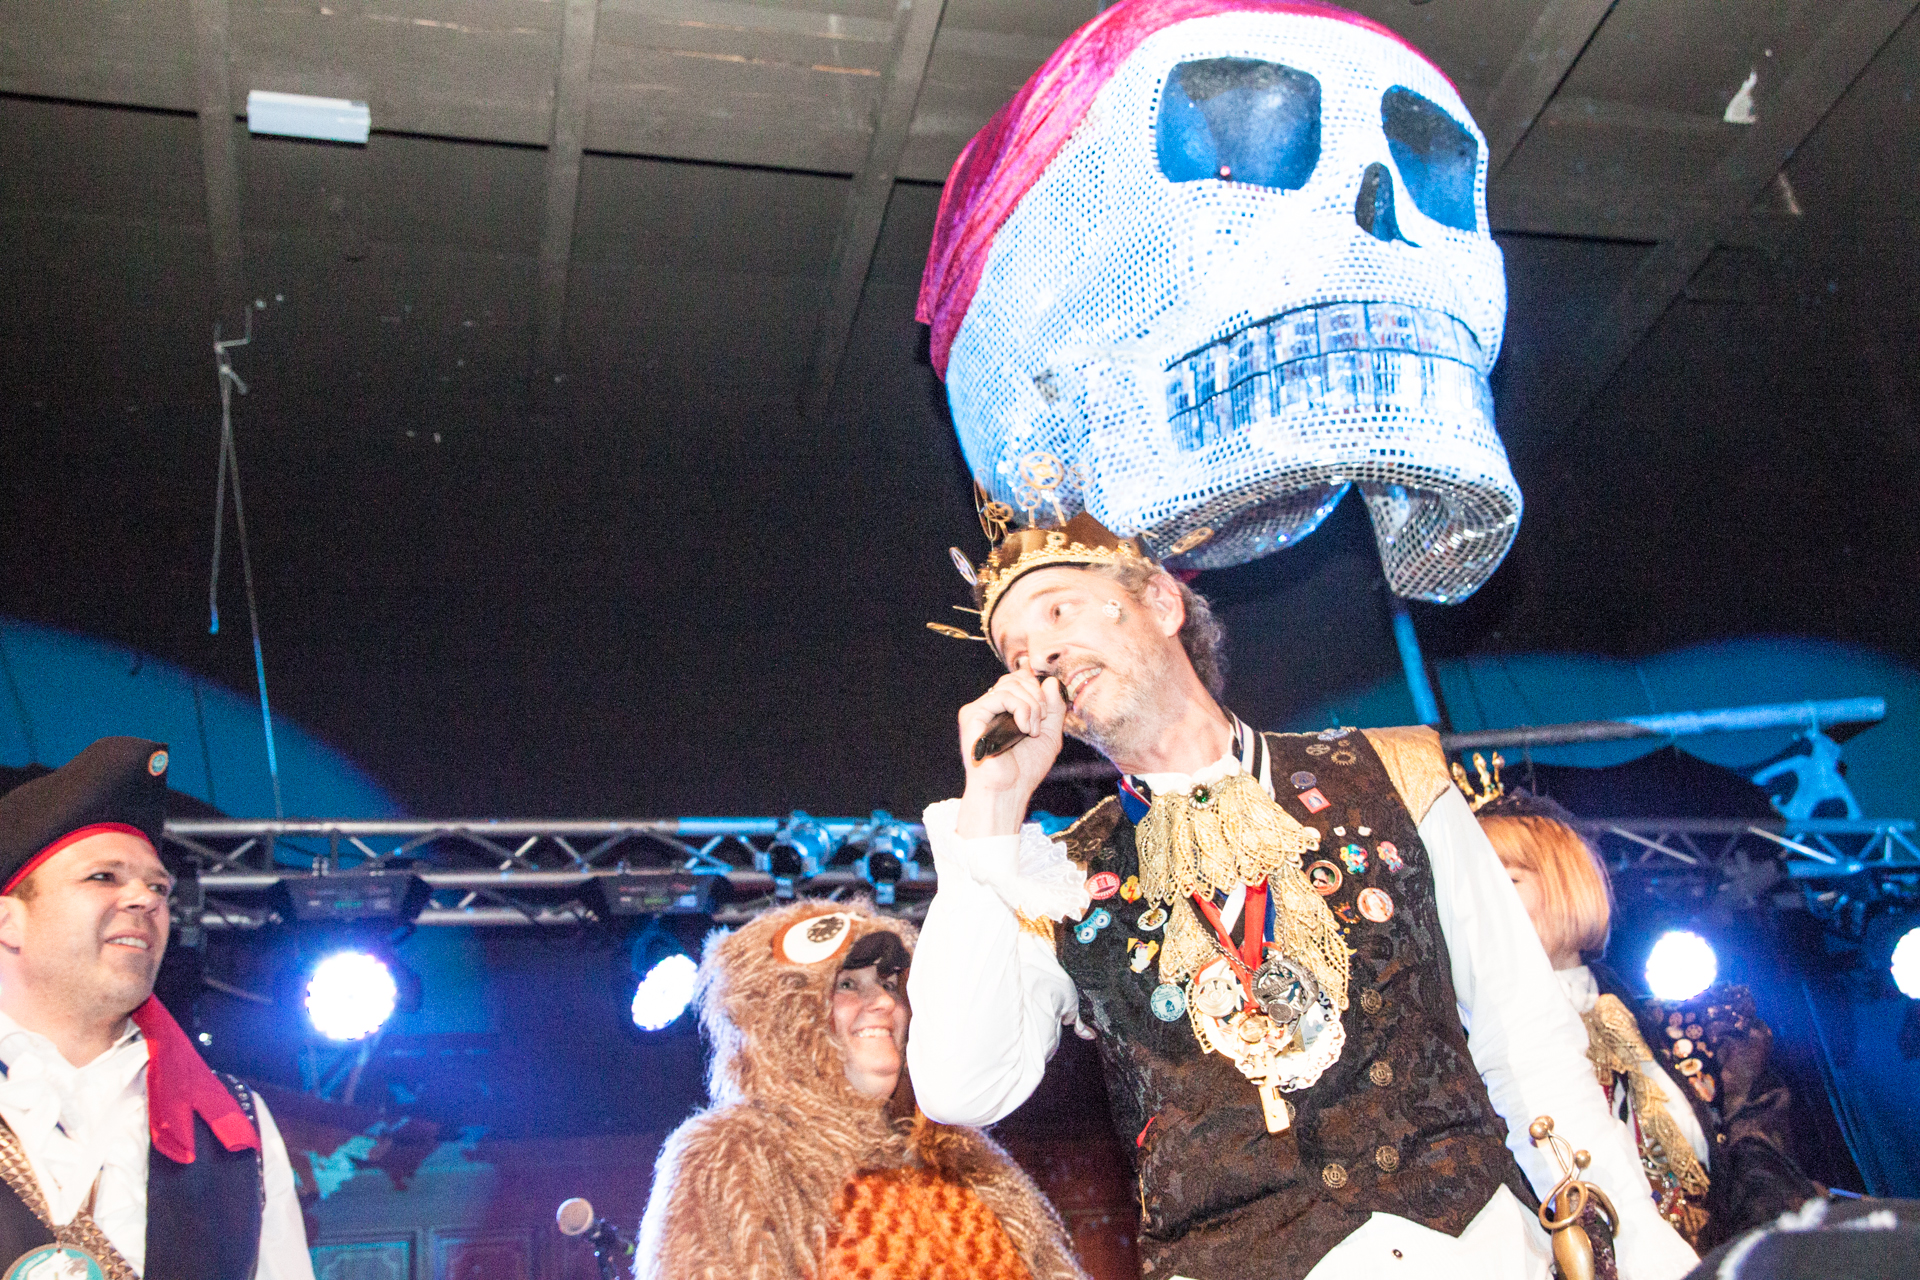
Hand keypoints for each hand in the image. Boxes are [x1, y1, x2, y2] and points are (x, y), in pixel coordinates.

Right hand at [955, 669, 1064, 838]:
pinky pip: (1001, 696)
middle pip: (1015, 679)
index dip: (1036, 687)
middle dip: (1037, 696)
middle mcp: (988, 707)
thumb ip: (1054, 707)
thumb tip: (1050, 680)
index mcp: (1003, 710)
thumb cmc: (1025, 769)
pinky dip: (1021, 708)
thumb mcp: (1049, 734)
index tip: (1046, 711)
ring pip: (1010, 685)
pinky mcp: (973, 716)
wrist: (1008, 791)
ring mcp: (979, 710)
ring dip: (1031, 705)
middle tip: (1041, 721)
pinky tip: (1024, 728)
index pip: (1018, 680)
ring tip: (1032, 730)